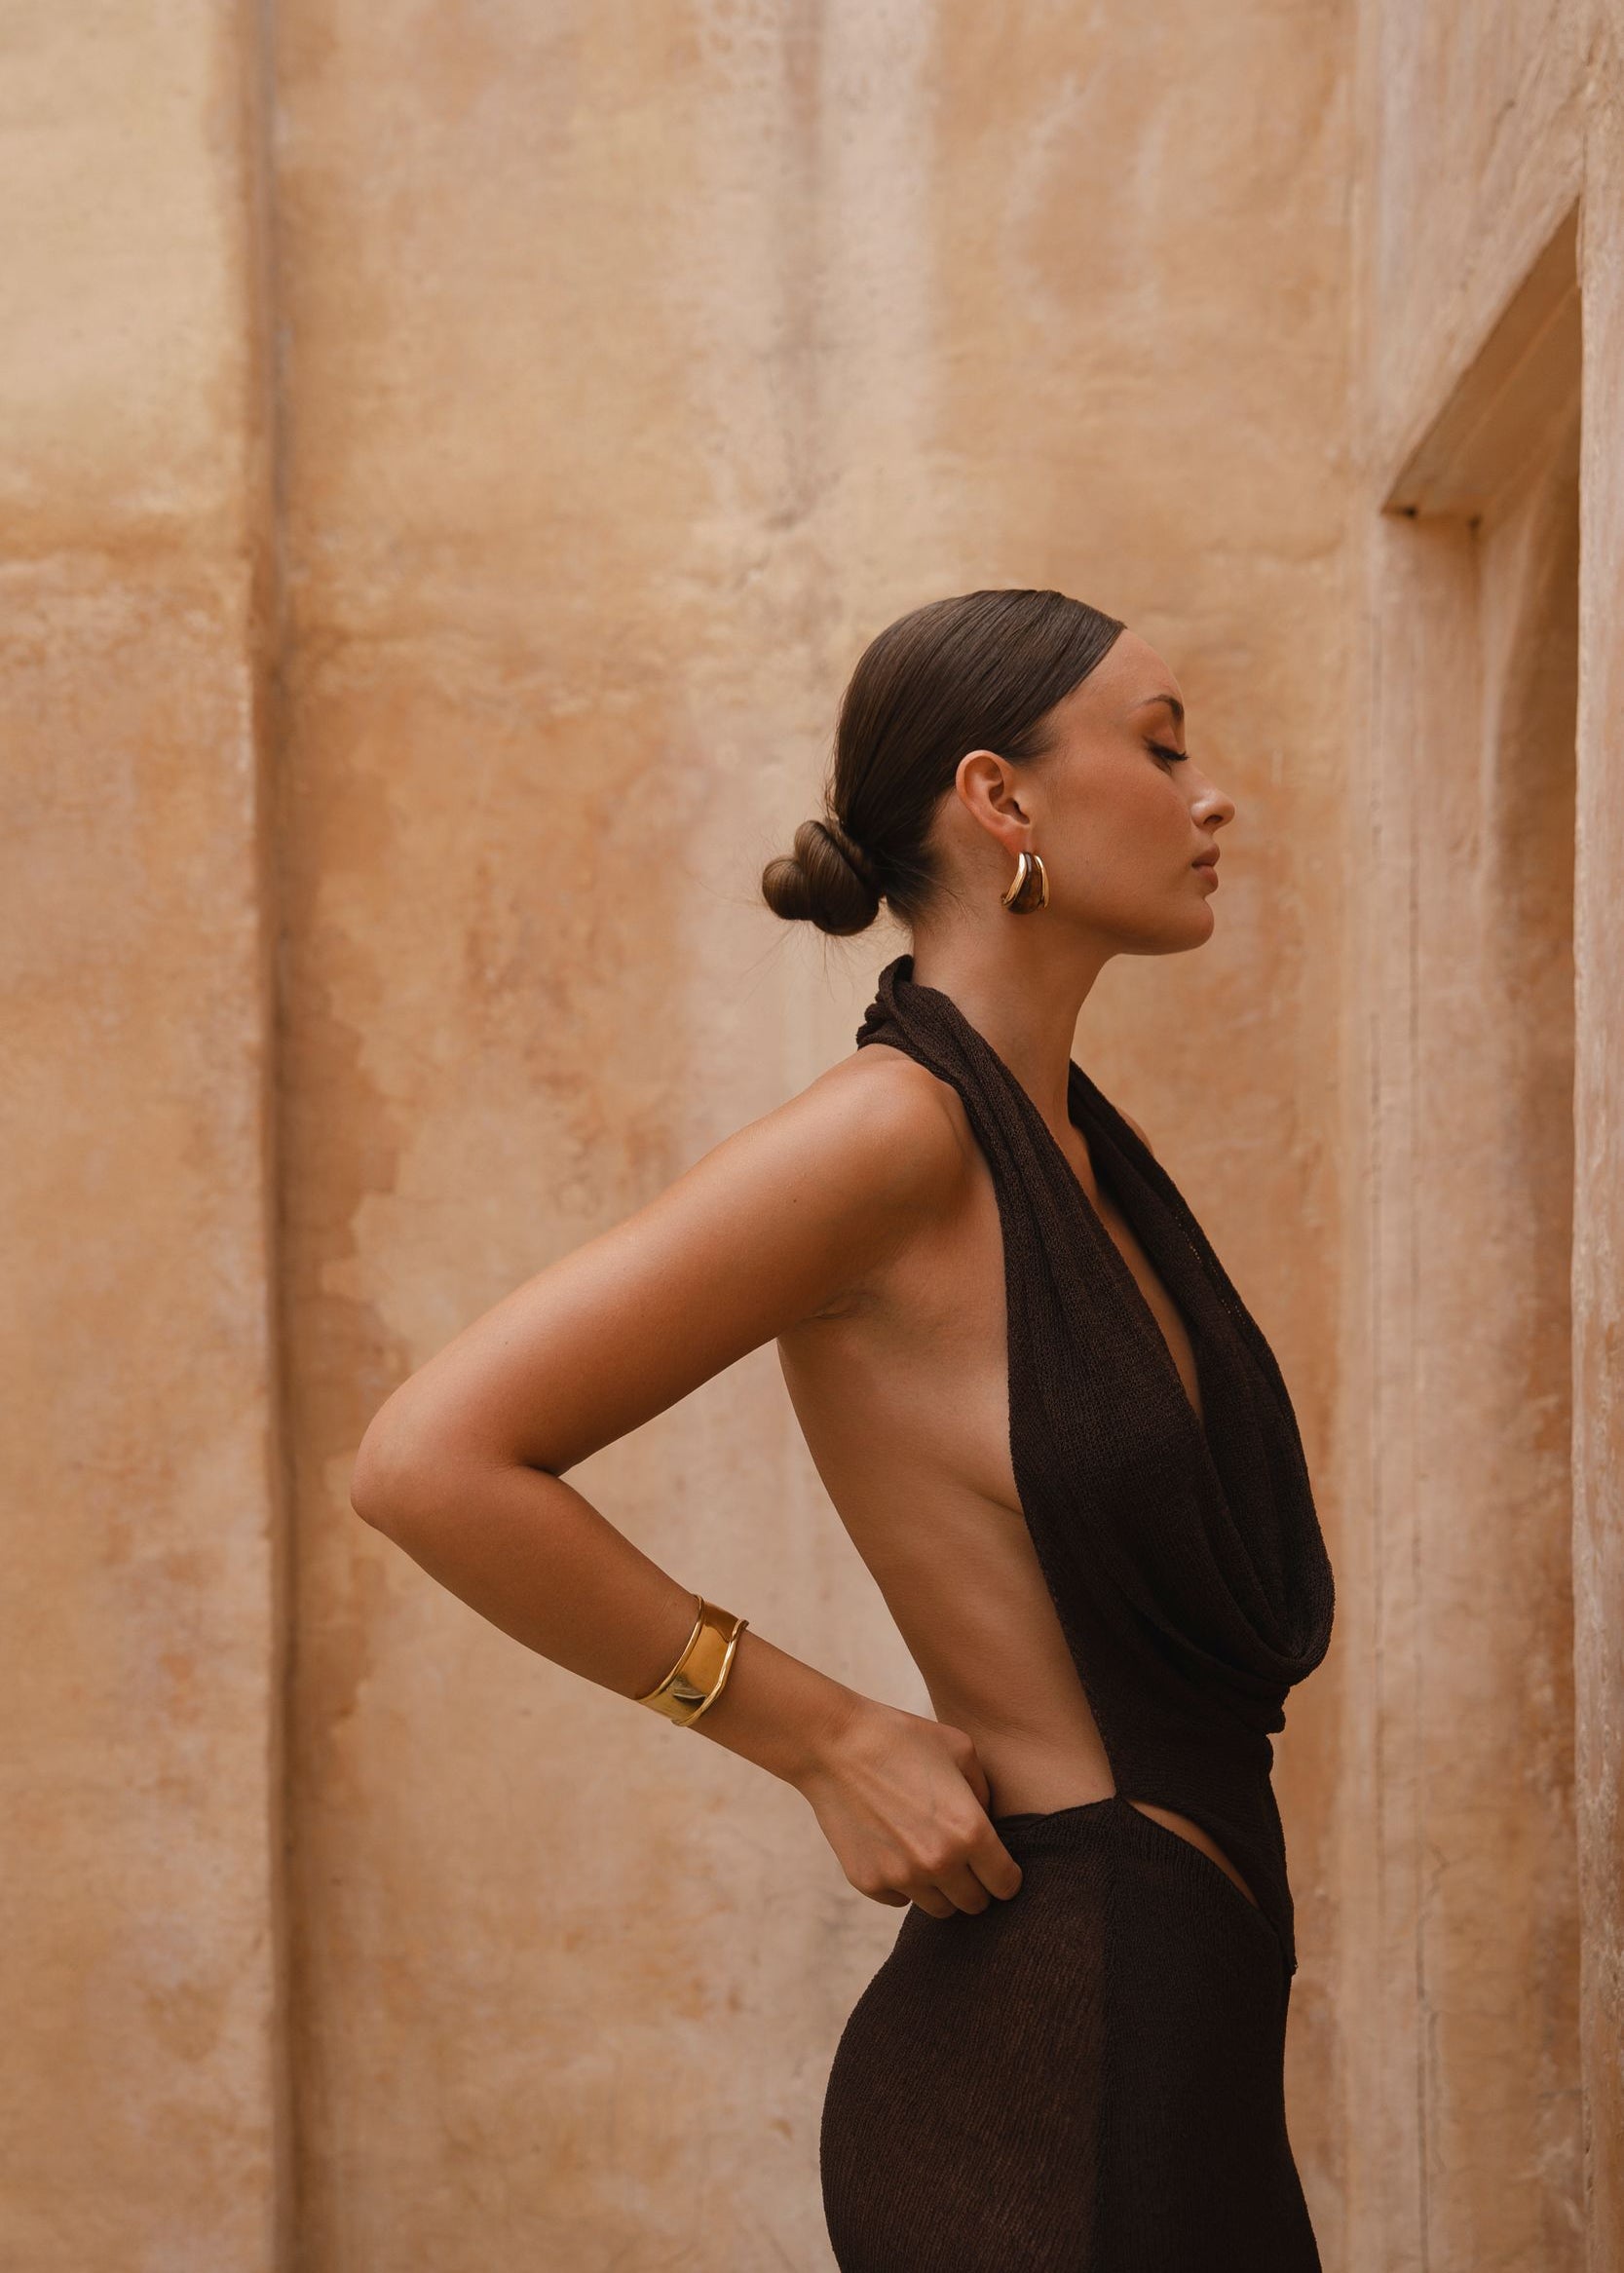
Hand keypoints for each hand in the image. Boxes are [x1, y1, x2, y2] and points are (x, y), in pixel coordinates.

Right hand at [793, 1697, 1023, 1918]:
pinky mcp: (869, 1882)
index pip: (1006, 1885)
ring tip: (928, 1852)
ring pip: (940, 1909)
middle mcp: (938, 1863)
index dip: (1006, 1874)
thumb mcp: (960, 1750)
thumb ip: (984, 1794)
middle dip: (976, 1884)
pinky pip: (901, 1899)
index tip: (997, 1864)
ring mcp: (901, 1877)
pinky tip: (895, 1848)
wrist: (835, 1745)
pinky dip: (904, 1883)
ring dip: (941, 1888)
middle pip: (975, 1904)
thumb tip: (989, 1826)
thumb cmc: (902, 1738)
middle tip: (964, 1859)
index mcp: (969, 1831)